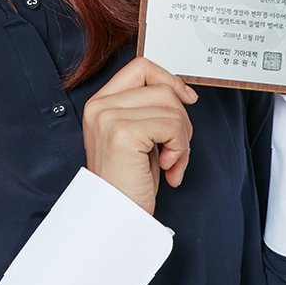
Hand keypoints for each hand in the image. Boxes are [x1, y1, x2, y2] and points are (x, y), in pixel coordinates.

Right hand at [82, 55, 198, 215]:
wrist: (116, 217)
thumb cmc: (129, 183)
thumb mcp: (139, 138)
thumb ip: (149, 110)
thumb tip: (181, 91)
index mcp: (100, 103)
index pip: (141, 67)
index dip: (170, 80)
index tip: (186, 101)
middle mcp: (100, 106)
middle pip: (162, 88)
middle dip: (181, 120)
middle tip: (174, 150)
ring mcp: (108, 117)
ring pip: (172, 107)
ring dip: (182, 140)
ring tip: (170, 163)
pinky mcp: (123, 133)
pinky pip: (172, 126)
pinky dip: (180, 150)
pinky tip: (167, 169)